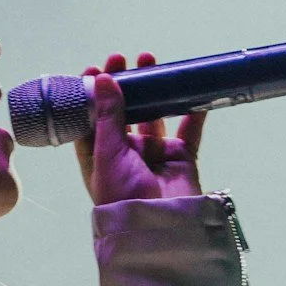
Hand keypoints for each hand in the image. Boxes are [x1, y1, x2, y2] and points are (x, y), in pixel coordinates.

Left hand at [75, 53, 204, 204]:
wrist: (159, 225)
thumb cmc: (122, 193)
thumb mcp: (108, 152)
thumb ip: (108, 115)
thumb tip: (102, 79)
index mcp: (98, 156)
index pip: (92, 119)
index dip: (93, 95)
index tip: (95, 69)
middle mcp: (125, 154)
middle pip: (123, 113)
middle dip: (124, 86)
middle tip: (124, 60)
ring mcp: (154, 156)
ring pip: (153, 117)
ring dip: (153, 92)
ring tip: (151, 62)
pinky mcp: (180, 159)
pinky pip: (188, 132)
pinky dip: (193, 113)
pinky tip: (193, 93)